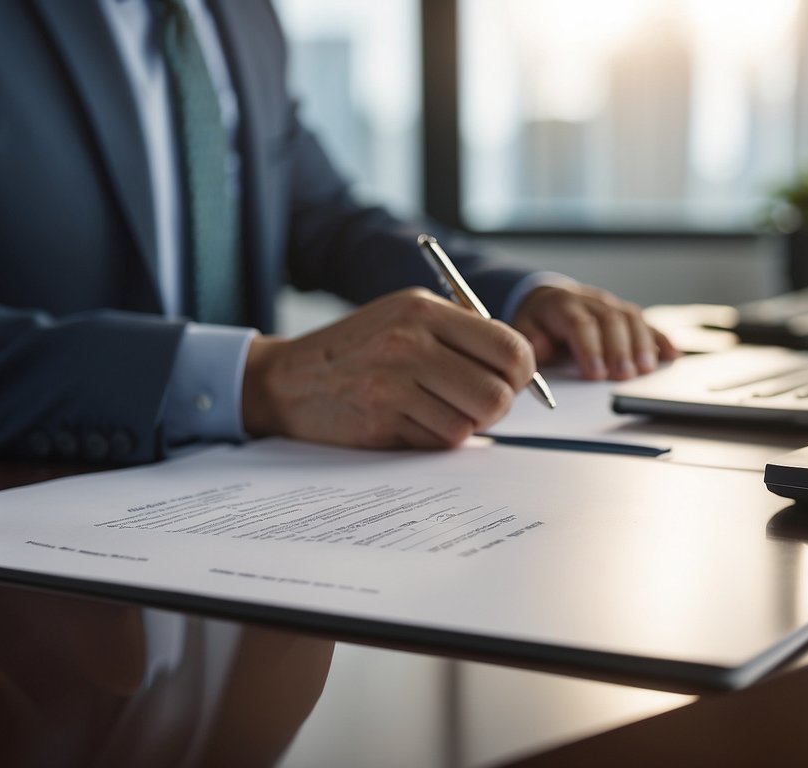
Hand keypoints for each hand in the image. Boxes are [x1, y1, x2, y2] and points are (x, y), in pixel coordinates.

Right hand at [242, 288, 535, 448]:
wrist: (287, 379)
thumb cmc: (356, 350)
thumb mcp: (404, 317)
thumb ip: (459, 333)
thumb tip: (519, 368)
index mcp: (424, 310)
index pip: (509, 346)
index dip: (520, 372)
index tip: (509, 380)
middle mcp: (411, 343)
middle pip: (497, 393)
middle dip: (496, 407)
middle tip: (477, 405)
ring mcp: (394, 384)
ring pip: (471, 423)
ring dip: (462, 425)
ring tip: (436, 410)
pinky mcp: (381, 420)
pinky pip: (439, 441)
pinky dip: (434, 438)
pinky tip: (410, 421)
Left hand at [511, 284, 677, 380]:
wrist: (549, 299)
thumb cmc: (537, 322)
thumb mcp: (523, 329)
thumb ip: (530, 339)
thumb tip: (541, 348)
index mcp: (562, 305)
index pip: (579, 324)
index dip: (589, 348)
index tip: (595, 374)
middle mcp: (591, 301)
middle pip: (610, 321)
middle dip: (618, 349)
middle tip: (624, 375)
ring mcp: (612, 305)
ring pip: (631, 319)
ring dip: (641, 344)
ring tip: (645, 369)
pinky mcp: (626, 314)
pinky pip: (647, 323)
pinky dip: (660, 339)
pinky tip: (671, 355)